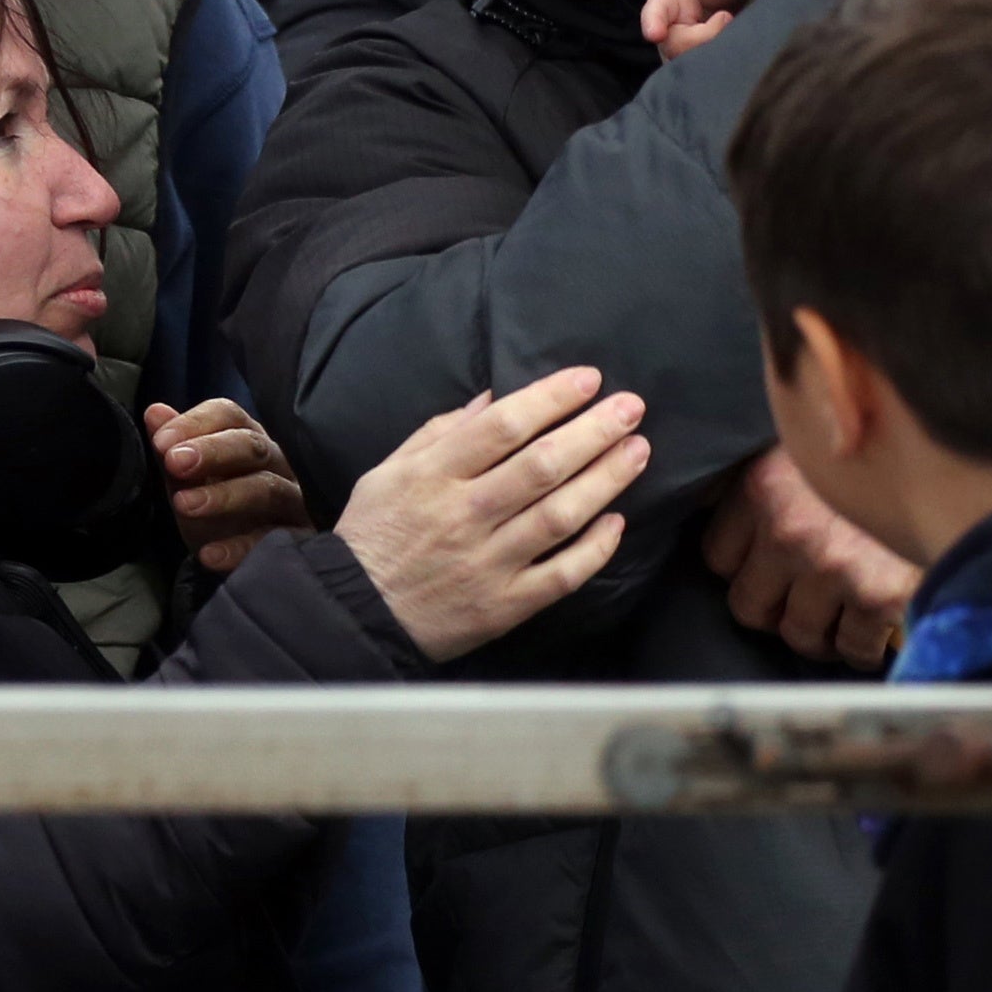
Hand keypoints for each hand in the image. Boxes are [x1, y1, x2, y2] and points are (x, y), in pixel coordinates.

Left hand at [142, 398, 310, 573]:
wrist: (238, 562)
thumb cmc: (216, 513)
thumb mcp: (188, 483)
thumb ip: (172, 450)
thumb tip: (154, 412)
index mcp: (248, 441)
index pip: (229, 416)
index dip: (196, 423)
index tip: (162, 441)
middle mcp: (276, 465)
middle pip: (252, 446)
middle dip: (212, 451)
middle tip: (175, 463)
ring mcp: (292, 501)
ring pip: (267, 488)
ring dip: (224, 495)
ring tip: (184, 505)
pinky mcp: (299, 539)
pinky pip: (273, 540)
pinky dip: (240, 548)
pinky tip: (208, 555)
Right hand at [333, 368, 650, 660]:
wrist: (353, 613)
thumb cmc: (374, 534)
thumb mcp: (389, 471)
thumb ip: (440, 432)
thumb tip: (494, 398)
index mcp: (433, 477)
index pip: (504, 427)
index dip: (551, 398)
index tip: (589, 379)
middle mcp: (464, 516)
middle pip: (542, 466)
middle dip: (594, 431)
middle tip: (631, 408)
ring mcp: (487, 564)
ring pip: (559, 516)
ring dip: (606, 480)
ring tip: (637, 451)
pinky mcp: (503, 606)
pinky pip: (560, 576)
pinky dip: (594, 549)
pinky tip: (617, 522)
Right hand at [640, 0, 754, 61]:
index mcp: (667, 0)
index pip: (655, 11)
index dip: (653, 22)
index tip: (654, 33)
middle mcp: (667, 31)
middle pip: (676, 47)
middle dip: (705, 37)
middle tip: (728, 18)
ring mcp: (679, 53)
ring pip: (689, 66)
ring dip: (714, 55)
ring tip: (733, 32)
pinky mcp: (693, 68)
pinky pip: (703, 76)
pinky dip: (719, 68)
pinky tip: (734, 55)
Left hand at [700, 447, 915, 670]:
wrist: (960, 456)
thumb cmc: (880, 451)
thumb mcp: (811, 446)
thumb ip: (769, 476)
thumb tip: (715, 504)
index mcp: (765, 484)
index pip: (717, 557)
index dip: (746, 564)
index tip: (768, 564)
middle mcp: (790, 528)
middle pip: (749, 607)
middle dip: (778, 606)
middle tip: (805, 594)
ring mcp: (834, 566)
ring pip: (800, 636)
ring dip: (821, 630)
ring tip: (843, 607)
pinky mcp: (879, 596)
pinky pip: (853, 649)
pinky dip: (863, 645)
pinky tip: (875, 619)